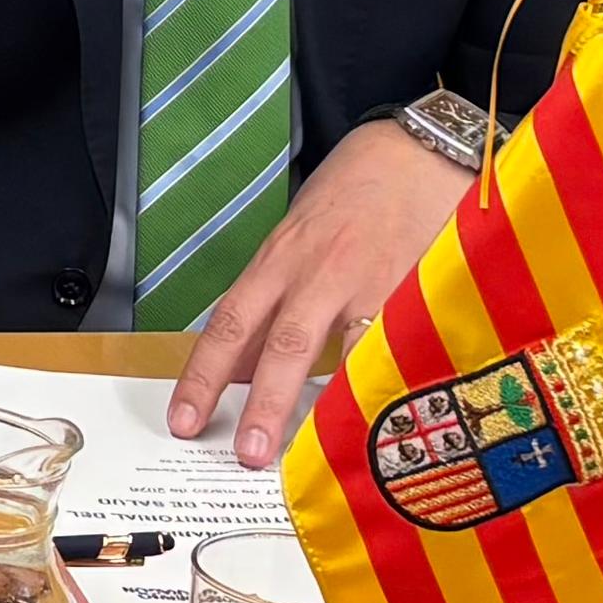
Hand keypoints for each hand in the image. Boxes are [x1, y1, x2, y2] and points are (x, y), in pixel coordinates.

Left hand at [171, 122, 470, 470]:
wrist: (417, 149)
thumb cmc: (353, 196)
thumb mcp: (299, 239)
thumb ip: (275, 302)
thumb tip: (248, 367)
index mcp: (279, 261)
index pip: (230, 324)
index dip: (204, 375)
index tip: (183, 420)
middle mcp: (318, 273)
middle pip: (280, 344)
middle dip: (259, 402)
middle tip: (242, 453)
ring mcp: (372, 282)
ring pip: (341, 351)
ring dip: (325, 405)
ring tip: (314, 452)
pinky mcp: (420, 289)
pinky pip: (399, 344)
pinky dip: (388, 382)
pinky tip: (384, 419)